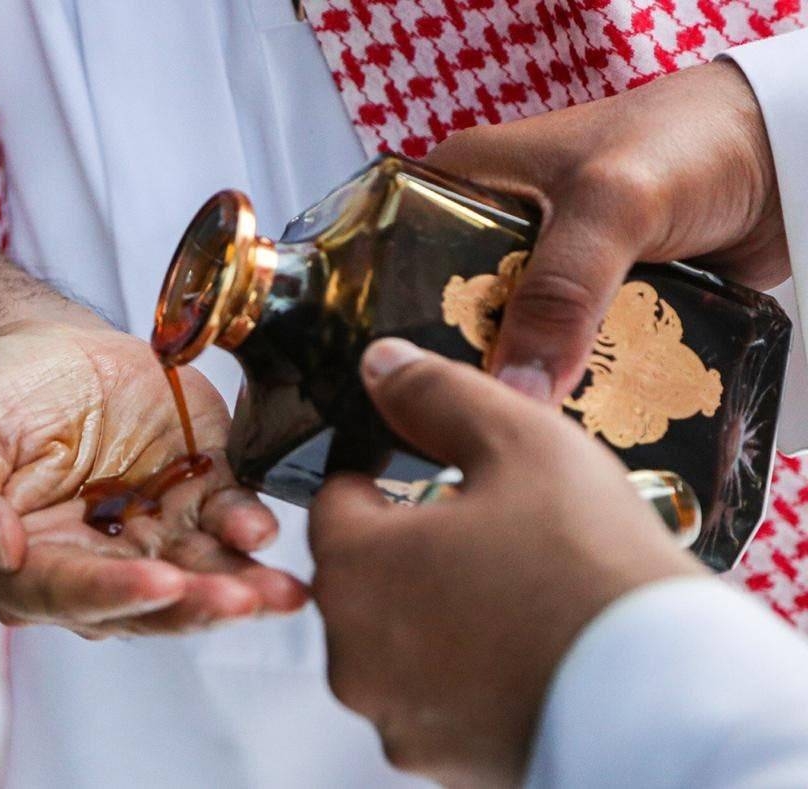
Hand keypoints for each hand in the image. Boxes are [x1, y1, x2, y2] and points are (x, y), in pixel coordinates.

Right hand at [0, 320, 307, 637]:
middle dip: (196, 604)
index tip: (156, 581)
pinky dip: (249, 527)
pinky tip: (262, 530)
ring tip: (276, 592)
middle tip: (237, 600)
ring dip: (241, 584)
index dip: (113, 591)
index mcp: (32, 566)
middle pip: (150, 601)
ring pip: (201, 572)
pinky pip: (229, 518)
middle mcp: (100, 565)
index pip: (70, 593)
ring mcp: (156, 532)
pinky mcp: (200, 493)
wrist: (47, 347)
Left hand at [309, 339, 702, 784]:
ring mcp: (394, 714)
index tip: (430, 480)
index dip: (382, 480)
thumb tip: (380, 364)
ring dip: (433, 614)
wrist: (666, 696)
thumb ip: (435, 395)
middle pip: (361, 576)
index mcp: (354, 567)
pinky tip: (523, 652)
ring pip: (395, 640)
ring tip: (513, 595)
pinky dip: (463, 674)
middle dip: (408, 549)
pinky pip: (433, 698)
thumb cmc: (589, 562)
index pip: (334, 502)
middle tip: (487, 537)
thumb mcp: (519, 442)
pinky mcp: (439, 760)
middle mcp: (352, 651)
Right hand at [424, 60, 785, 402]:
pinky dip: (571, 385)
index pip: (402, 257)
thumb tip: (517, 390)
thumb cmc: (690, 141)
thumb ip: (561, 292)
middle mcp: (496, 226)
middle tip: (467, 421)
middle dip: (468, 364)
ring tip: (514, 435)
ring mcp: (546, 269)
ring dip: (524, 382)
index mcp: (467, 181)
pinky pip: (565, 355)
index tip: (403, 381)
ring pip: (512, 342)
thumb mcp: (611, 205)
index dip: (398, 317)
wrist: (788, 153)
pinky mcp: (592, 303)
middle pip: (455, 314)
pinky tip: (564, 421)